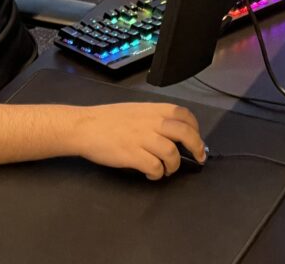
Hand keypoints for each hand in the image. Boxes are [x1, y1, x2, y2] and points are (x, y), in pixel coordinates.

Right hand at [76, 102, 204, 179]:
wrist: (85, 126)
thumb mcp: (136, 110)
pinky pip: (155, 167)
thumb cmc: (109, 119)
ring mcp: (142, 138)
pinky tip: (152, 173)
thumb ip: (154, 118)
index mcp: (153, 109)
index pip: (184, 114)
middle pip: (185, 133)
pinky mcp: (132, 155)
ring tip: (167, 169)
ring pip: (172, 153)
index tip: (197, 138)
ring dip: (174, 165)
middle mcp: (151, 122)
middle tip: (199, 158)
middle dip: (197, 147)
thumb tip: (173, 131)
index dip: (195, 128)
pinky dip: (158, 173)